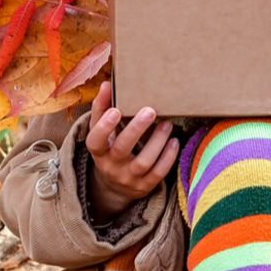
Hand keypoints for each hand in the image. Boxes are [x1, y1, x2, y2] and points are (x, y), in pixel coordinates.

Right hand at [84, 82, 178, 221]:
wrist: (114, 185)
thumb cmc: (109, 148)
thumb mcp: (101, 132)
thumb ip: (102, 109)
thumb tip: (106, 84)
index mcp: (99, 151)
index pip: (96, 141)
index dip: (104, 127)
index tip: (116, 111)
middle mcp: (111, 166)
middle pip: (122, 149)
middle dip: (136, 129)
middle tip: (150, 110)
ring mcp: (128, 178)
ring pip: (143, 162)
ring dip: (157, 141)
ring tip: (167, 123)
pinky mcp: (144, 186)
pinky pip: (158, 174)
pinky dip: (168, 157)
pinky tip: (174, 142)